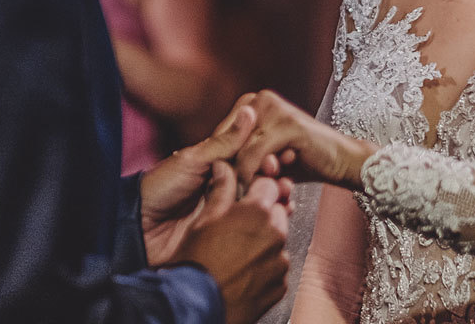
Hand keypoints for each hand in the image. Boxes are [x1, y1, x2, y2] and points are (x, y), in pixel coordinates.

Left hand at [141, 98, 280, 264]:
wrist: (139, 230)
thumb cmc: (159, 188)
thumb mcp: (193, 159)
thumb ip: (225, 142)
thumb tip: (250, 110)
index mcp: (216, 165)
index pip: (250, 156)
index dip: (268, 155)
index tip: (283, 154)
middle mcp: (224, 187)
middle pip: (260, 180)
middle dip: (277, 179)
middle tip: (284, 179)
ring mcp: (226, 211)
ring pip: (260, 203)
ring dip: (277, 200)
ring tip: (286, 197)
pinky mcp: (227, 234)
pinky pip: (252, 227)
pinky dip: (268, 223)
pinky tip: (279, 217)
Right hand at [168, 161, 290, 323]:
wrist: (195, 307)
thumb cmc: (195, 262)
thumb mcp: (203, 220)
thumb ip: (221, 191)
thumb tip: (225, 167)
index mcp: (257, 212)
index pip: (270, 185)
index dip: (256, 190)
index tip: (245, 198)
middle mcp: (275, 234)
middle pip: (276, 213)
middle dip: (261, 217)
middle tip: (237, 228)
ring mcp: (280, 262)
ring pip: (277, 242)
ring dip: (263, 243)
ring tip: (236, 255)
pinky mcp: (280, 285)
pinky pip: (276, 268)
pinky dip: (264, 268)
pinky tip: (242, 273)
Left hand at [235, 90, 376, 189]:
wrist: (344, 162)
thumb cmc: (306, 162)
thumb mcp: (267, 158)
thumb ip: (242, 156)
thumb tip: (214, 168)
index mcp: (253, 103)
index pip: (221, 137)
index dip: (221, 165)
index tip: (224, 189)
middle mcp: (260, 100)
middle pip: (227, 143)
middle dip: (229, 171)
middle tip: (235, 195)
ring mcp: (273, 108)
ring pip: (238, 150)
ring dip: (241, 177)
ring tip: (250, 194)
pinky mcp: (286, 124)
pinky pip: (254, 153)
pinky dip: (251, 175)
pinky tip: (259, 190)